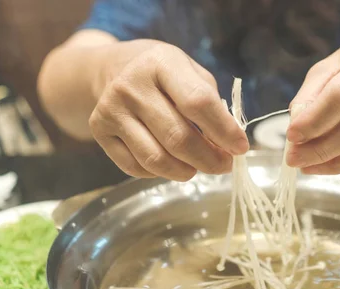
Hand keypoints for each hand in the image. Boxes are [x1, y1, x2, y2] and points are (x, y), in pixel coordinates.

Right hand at [89, 41, 247, 179]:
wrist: (112, 69)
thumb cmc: (163, 74)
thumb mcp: (191, 72)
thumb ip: (211, 105)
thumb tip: (230, 145)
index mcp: (162, 63)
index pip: (198, 102)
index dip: (224, 131)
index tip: (241, 148)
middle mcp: (132, 85)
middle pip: (178, 138)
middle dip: (209, 159)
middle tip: (224, 165)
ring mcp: (110, 109)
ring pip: (157, 159)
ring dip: (187, 171)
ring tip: (199, 167)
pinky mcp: (99, 131)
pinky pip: (136, 167)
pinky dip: (161, 173)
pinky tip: (172, 163)